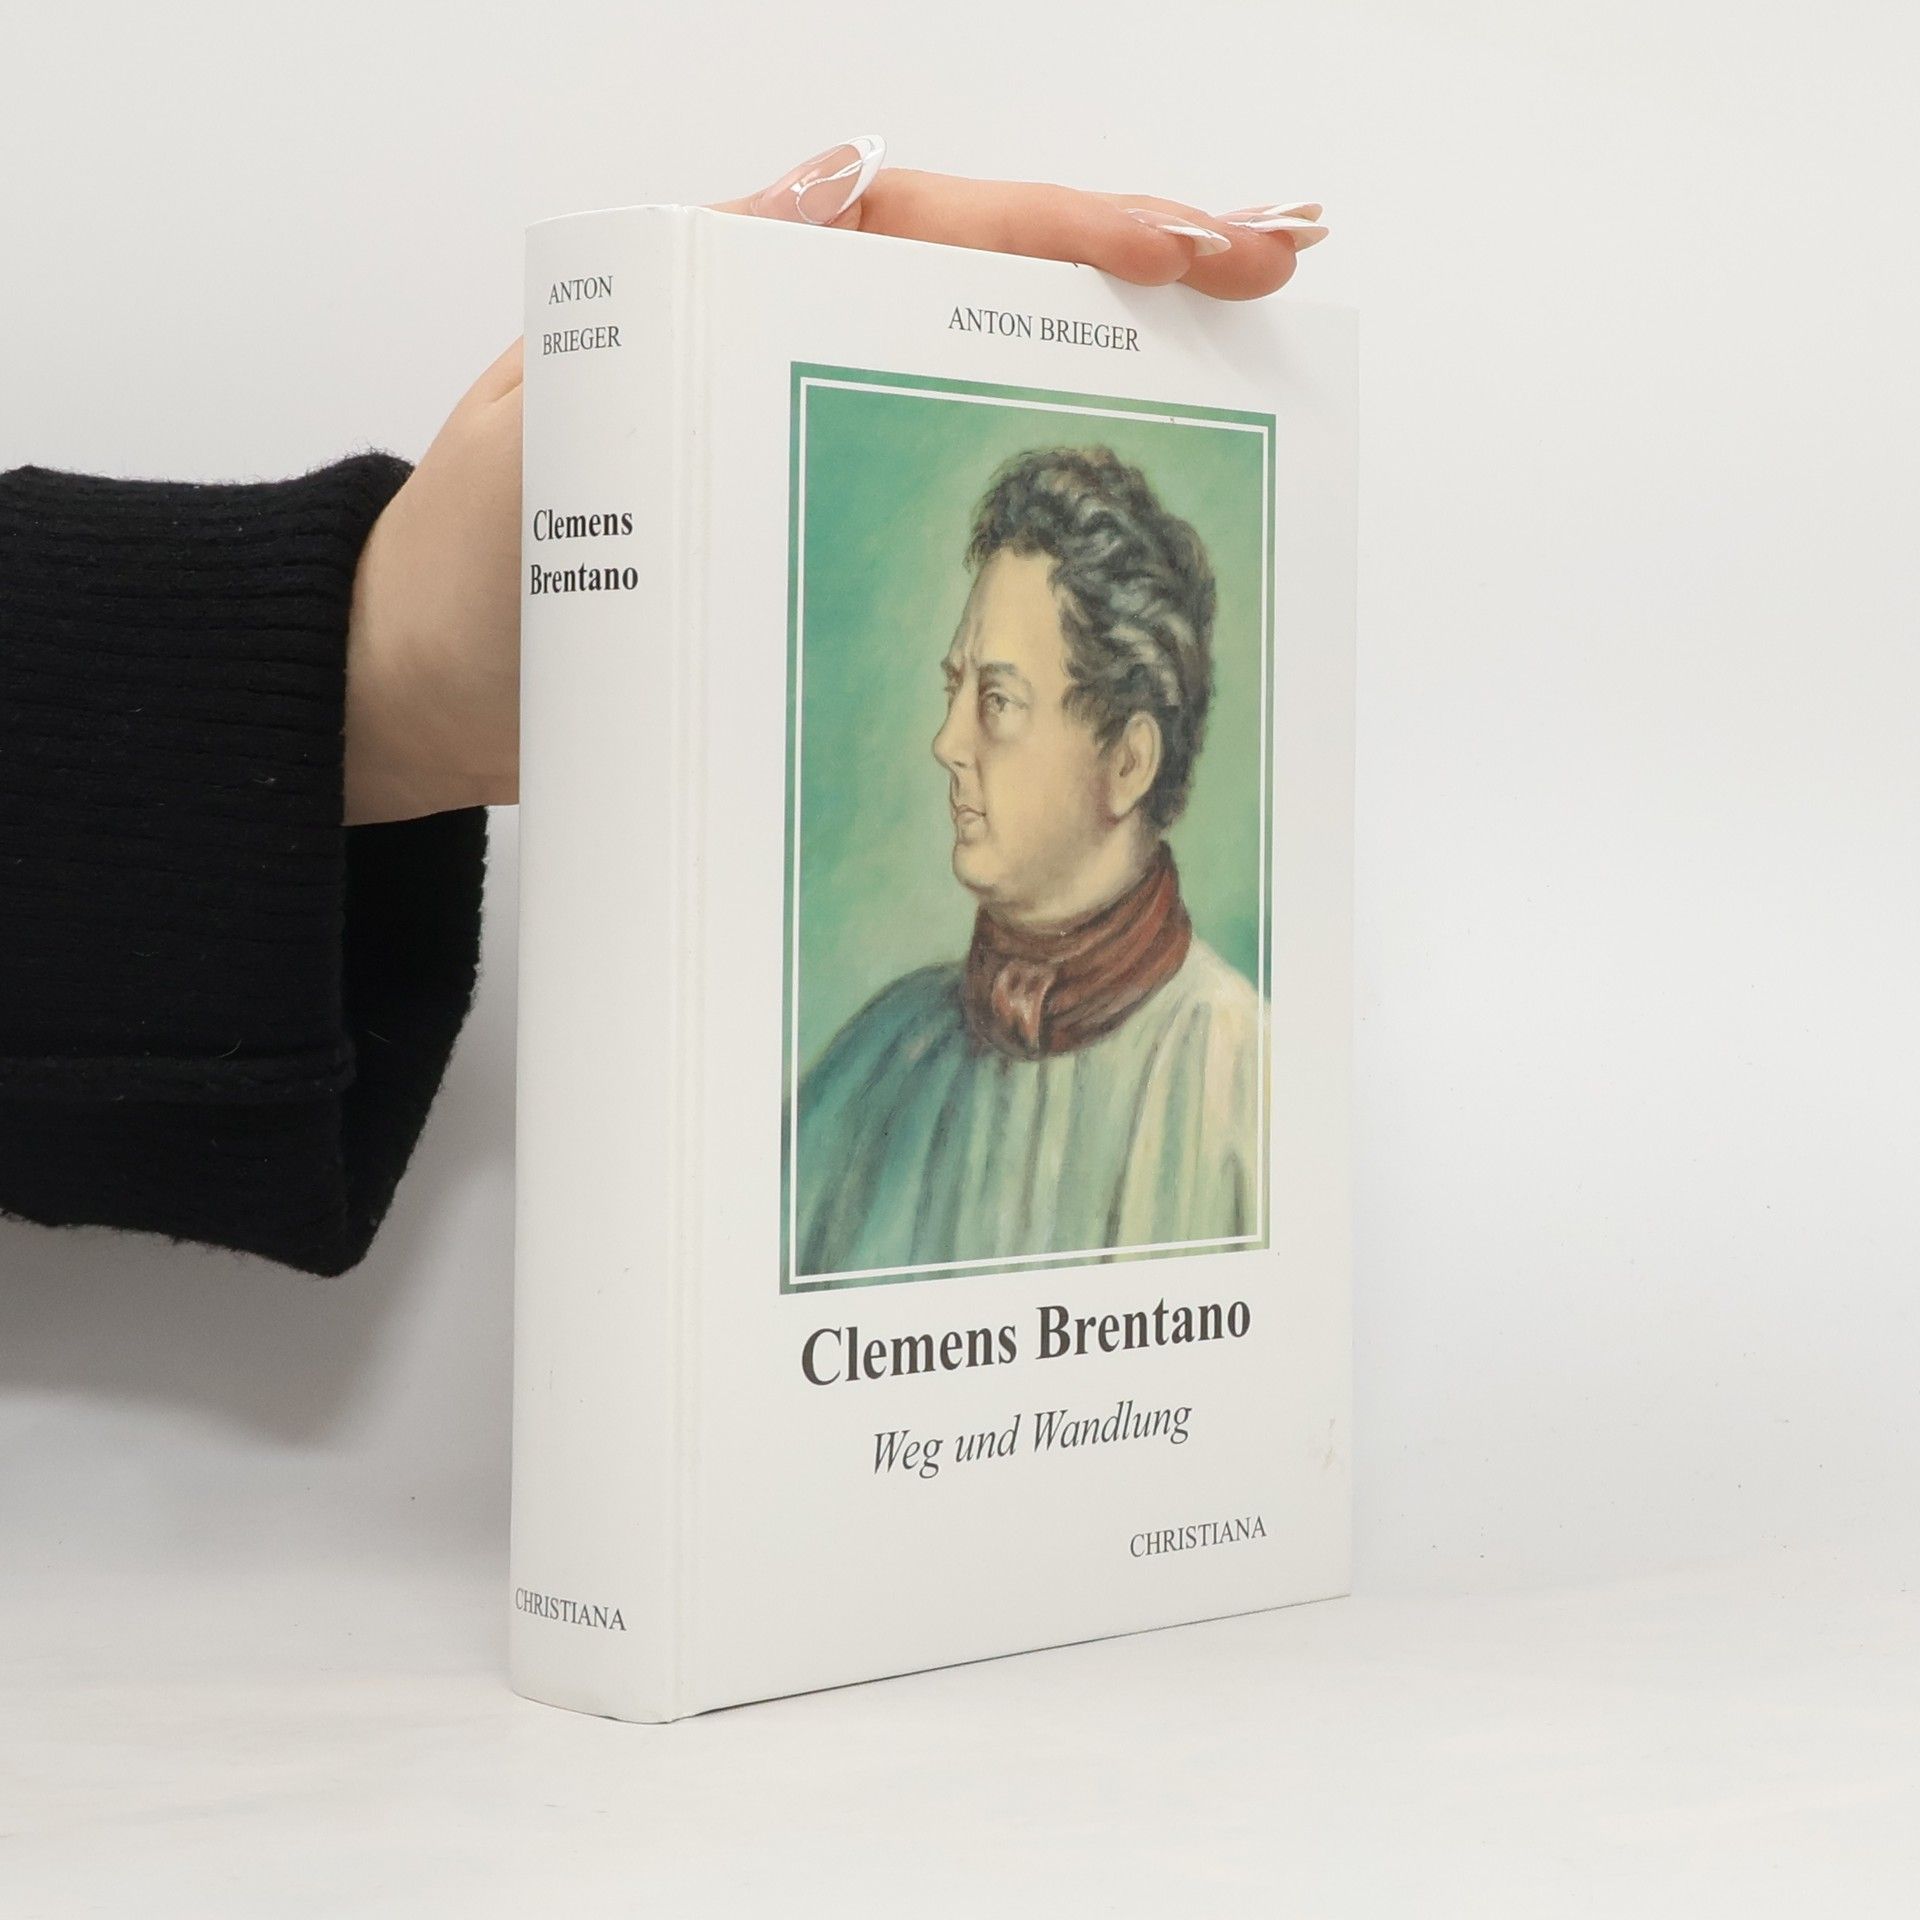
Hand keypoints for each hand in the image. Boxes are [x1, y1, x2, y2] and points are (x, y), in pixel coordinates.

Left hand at [344, 138, 1327, 824]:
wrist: (430, 697)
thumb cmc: (469, 567)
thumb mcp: (549, 416)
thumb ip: (673, 303)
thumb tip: (839, 187)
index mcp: (733, 295)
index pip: (929, 230)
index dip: (1073, 231)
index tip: (1201, 245)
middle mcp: (788, 348)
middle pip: (987, 278)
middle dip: (1138, 261)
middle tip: (1277, 262)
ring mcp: (812, 436)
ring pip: (984, 367)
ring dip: (1117, 352)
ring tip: (1245, 340)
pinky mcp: (816, 527)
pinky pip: (944, 470)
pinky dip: (1040, 457)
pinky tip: (1130, 462)